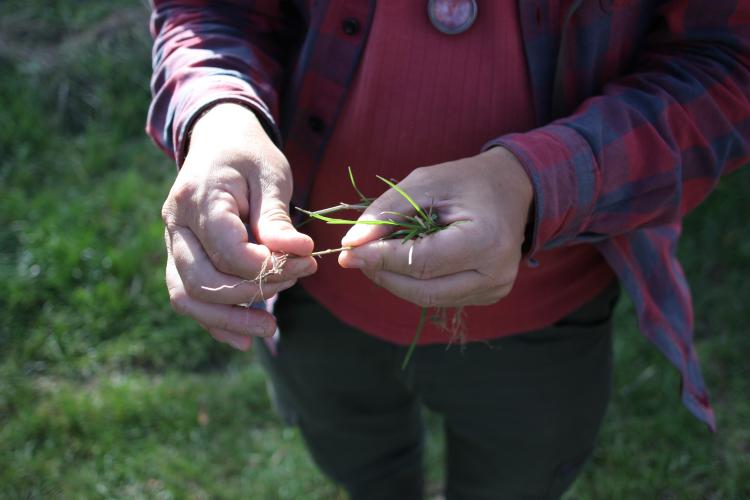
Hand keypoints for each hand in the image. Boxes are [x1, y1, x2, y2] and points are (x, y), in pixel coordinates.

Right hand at [161, 103, 316, 349]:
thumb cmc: (250, 155)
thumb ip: (277, 217)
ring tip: (270, 330)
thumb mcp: (271, 175)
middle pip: (200, 280)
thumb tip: (297, 251)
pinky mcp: (180, 258)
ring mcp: (172, 243)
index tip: (307, 260)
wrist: (218, 142)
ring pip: (187, 296)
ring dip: (229, 319)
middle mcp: (175, 224)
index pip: (228, 250)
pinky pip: (189, 298)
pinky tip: (246, 339)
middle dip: (250, 293)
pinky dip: (215, 322)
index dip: (268, 265)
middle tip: (294, 282)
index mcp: (199, 198)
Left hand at [337, 147, 532, 306]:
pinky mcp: (488, 296)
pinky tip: (401, 261)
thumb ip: (387, 212)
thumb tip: (351, 244)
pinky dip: (413, 282)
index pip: (421, 262)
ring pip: (427, 297)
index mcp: (486, 241)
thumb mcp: (425, 183)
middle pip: (422, 290)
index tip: (346, 252)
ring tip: (374, 255)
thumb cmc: (467, 181)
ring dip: (393, 280)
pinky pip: (439, 296)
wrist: (512, 188)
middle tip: (353, 257)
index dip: (380, 260)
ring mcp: (494, 290)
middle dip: (382, 274)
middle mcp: (496, 274)